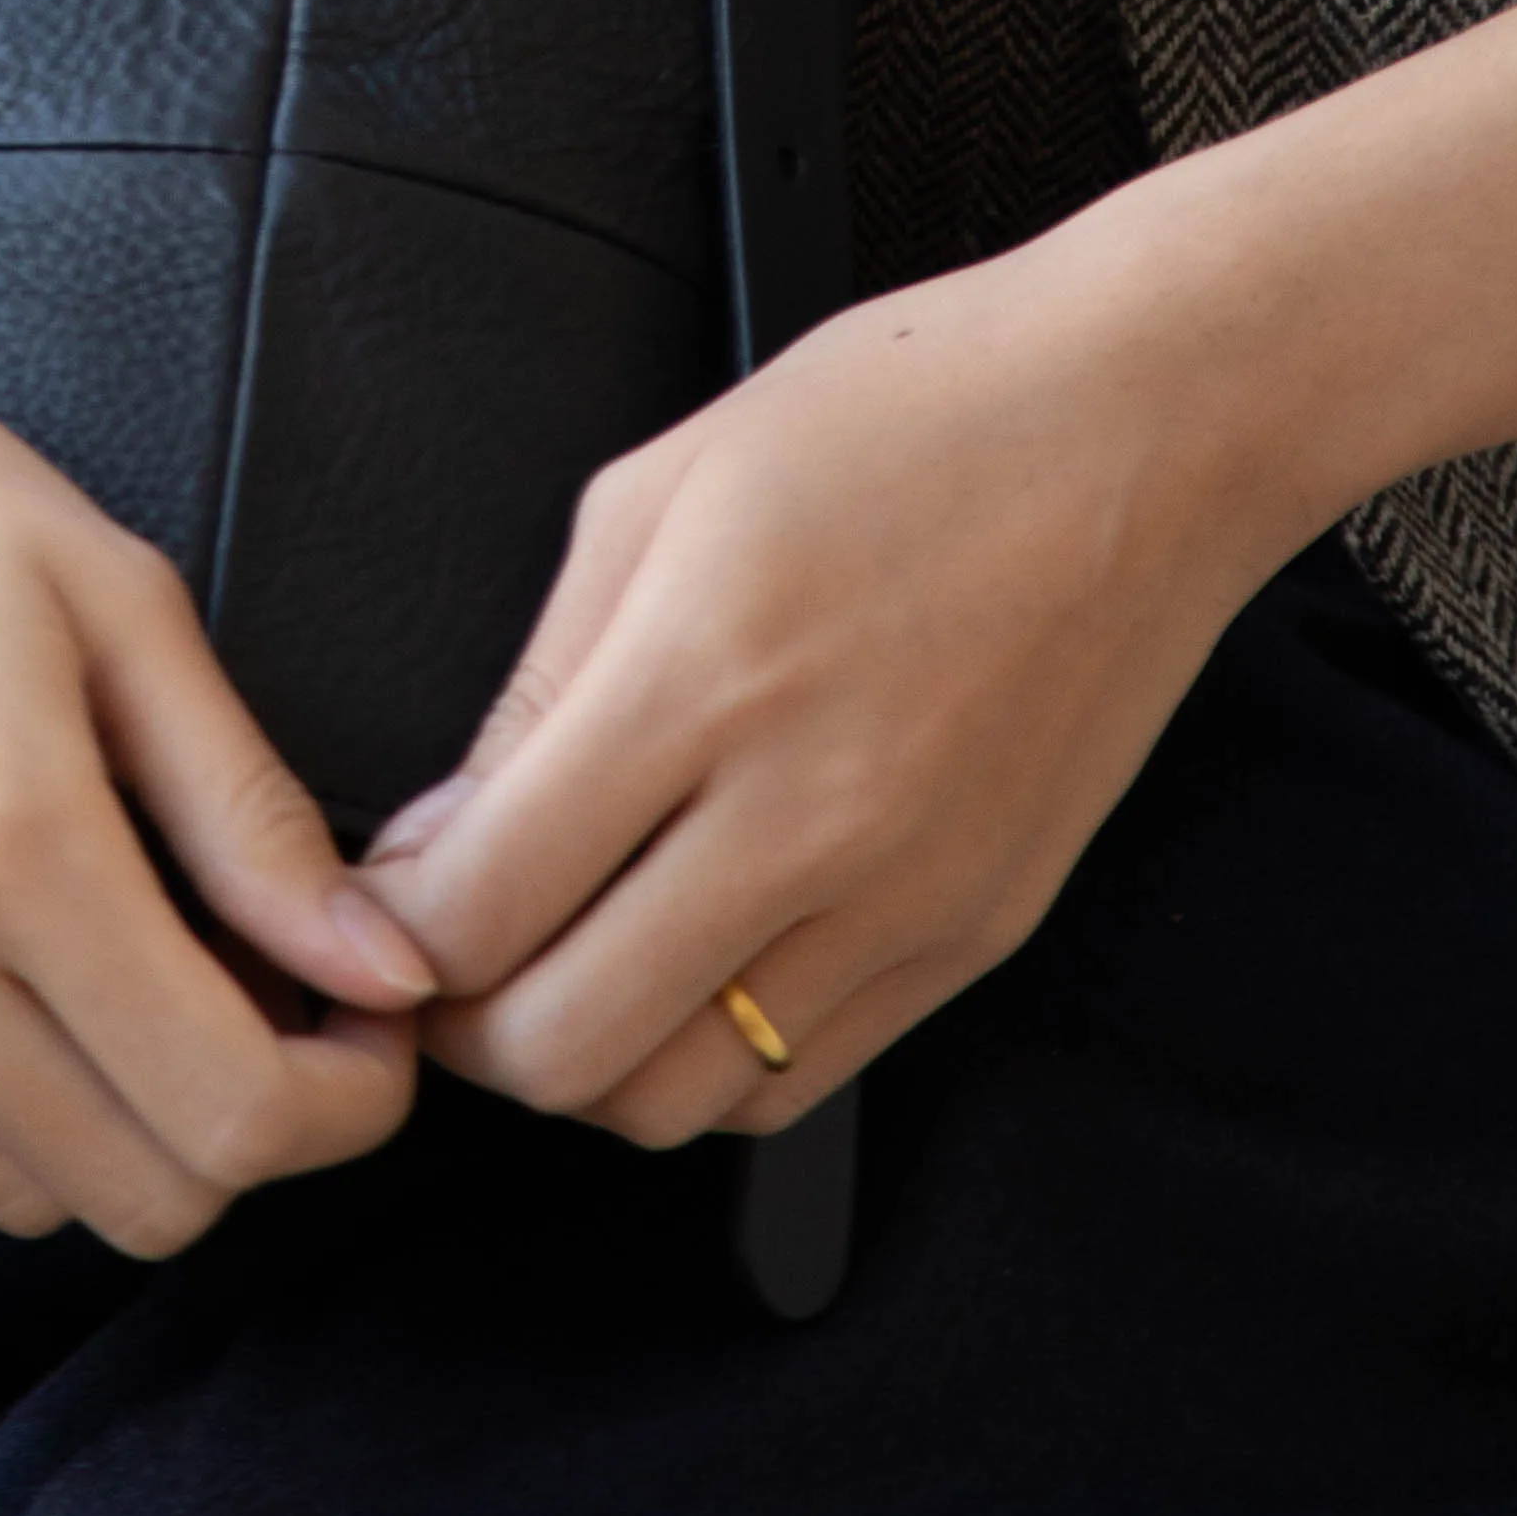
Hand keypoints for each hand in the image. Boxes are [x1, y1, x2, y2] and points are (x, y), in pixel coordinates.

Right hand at [0, 0, 428, 1256]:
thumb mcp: (110, 592)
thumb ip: (249, 807)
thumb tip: (389, 978)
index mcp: (6, 840)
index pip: (234, 1113)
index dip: (348, 1103)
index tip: (364, 1029)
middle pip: (139, 1194)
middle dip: (246, 1120)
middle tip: (255, 1001)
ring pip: (9, 1204)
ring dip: (103, 1130)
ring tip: (107, 984)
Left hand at [358, 0, 1516, 1146]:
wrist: (1145, 432)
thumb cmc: (907, 414)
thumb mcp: (656, 487)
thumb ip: (537, 680)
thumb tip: (444, 833)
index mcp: (697, 681)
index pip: (478, 910)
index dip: (388, 936)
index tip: (371, 900)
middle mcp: (801, 819)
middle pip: (563, 1049)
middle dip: (464, 1026)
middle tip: (443, 958)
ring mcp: (898, 898)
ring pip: (679, 1100)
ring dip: (585, 1061)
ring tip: (558, 968)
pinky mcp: (971, 936)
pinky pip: (798, 1081)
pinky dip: (708, 1061)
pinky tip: (681, 968)